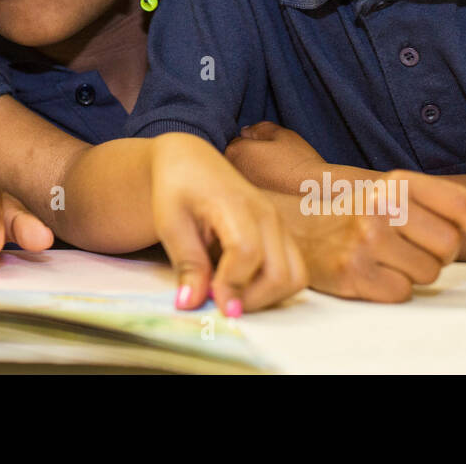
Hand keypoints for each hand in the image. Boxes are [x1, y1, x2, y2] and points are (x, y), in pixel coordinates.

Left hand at [150, 134, 307, 314]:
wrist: (192, 162)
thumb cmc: (178, 187)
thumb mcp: (170, 222)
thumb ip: (186, 263)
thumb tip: (191, 303)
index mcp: (237, 205)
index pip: (247, 252)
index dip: (232, 284)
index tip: (213, 303)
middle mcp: (268, 216)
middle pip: (280, 273)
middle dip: (251, 300)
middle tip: (219, 303)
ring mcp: (280, 225)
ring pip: (295, 277)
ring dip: (266, 298)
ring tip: (230, 293)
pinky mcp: (282, 236)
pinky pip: (292, 272)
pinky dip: (271, 289)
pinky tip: (240, 284)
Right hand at [272, 169, 465, 301]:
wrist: (295, 230)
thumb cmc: (351, 215)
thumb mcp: (394, 196)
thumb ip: (445, 204)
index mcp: (393, 183)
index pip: (458, 204)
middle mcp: (380, 207)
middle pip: (448, 245)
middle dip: (439, 254)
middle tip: (412, 248)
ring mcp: (366, 240)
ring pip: (428, 273)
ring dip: (415, 273)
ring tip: (387, 259)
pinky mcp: (354, 273)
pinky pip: (402, 293)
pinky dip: (393, 289)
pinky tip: (372, 273)